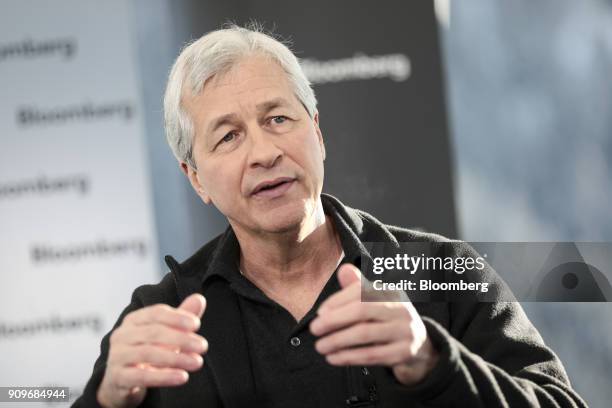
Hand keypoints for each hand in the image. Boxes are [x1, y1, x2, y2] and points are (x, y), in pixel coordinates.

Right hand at [97, 294, 207, 407]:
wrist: (122, 382)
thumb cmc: (148, 351)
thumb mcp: (166, 333)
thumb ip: (181, 317)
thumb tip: (199, 298)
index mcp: (134, 319)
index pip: (156, 313)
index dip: (177, 317)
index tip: (196, 324)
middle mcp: (122, 335)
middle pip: (153, 332)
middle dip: (181, 338)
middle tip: (203, 346)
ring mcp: (117, 356)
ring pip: (148, 353)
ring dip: (176, 358)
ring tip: (197, 362)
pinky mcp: (118, 378)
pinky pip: (142, 376)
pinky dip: (164, 376)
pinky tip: (182, 377)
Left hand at [310, 264, 438, 385]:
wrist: (420, 348)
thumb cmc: (389, 321)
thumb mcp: (376, 302)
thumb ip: (357, 287)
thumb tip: (343, 270)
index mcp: (391, 292)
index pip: (361, 291)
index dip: (337, 301)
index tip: (320, 313)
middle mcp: (401, 308)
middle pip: (362, 310)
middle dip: (334, 320)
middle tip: (314, 330)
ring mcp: (404, 331)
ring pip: (364, 334)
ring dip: (337, 341)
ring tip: (320, 346)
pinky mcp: (403, 353)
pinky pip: (371, 355)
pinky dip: (348, 357)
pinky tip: (333, 358)